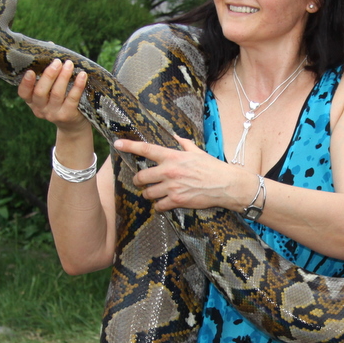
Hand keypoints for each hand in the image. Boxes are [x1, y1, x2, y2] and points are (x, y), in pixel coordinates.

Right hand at [18, 58, 87, 132]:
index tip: (30, 71)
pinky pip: (73, 99)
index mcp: (32, 102)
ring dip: (63, 77)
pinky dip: (78, 86)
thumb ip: (48, 71)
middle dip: (49, 75)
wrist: (73, 126)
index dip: (26, 83)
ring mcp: (54, 114)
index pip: (24, 93)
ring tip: (69, 64)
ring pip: (57, 94)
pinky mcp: (68, 115)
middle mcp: (40, 109)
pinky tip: (82, 75)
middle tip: (57, 62)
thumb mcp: (50, 90)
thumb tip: (49, 45)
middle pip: (41, 92)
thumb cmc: (61, 101)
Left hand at [114, 136, 249, 212]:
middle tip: (142, 182)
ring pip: (148, 193)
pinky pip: (159, 206)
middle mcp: (169, 171)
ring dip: (149, 194)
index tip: (117, 144)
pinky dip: (159, 206)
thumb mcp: (197, 152)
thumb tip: (175, 136)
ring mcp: (172, 187)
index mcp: (173, 156)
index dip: (130, 146)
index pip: (146, 149)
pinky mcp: (177, 201)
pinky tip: (164, 204)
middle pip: (141, 176)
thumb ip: (183, 144)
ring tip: (154, 193)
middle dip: (139, 180)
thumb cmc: (213, 167)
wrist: (226, 185)